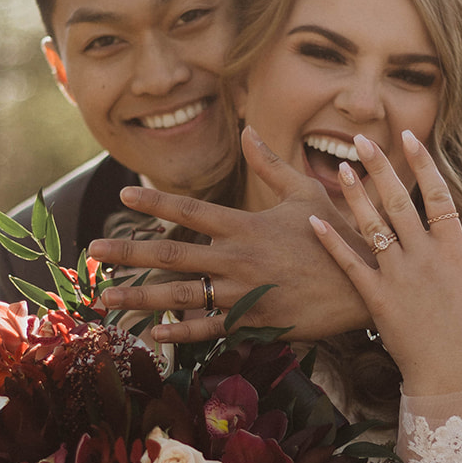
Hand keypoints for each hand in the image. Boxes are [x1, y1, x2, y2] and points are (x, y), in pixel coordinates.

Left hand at [90, 126, 372, 342]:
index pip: (190, 209)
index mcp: (245, 225)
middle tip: (93, 252)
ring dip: (140, 297)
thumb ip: (271, 164)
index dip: (154, 200)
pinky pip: (210, 330)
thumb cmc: (338, 233)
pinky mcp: (255, 323)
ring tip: (106, 297)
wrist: (368, 283)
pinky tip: (152, 332)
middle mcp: (237, 259)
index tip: (124, 194)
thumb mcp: (306, 193)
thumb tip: (248, 130)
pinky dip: (180, 332)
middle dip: (128, 252)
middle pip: (171, 255)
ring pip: (181, 296)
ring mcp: (243, 294)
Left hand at [309, 131, 461, 395]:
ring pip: (372, 228)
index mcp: (454, 252)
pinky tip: (314, 221)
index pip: (438, 197)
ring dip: (355, 197)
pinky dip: (332, 243)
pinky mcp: (377, 301)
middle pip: (398, 203)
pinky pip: (351, 266)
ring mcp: (398, 279)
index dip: (423, 165)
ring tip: (341, 167)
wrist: (453, 378)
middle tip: (361, 138)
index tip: (409, 138)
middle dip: (380, 168)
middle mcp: (424, 259)